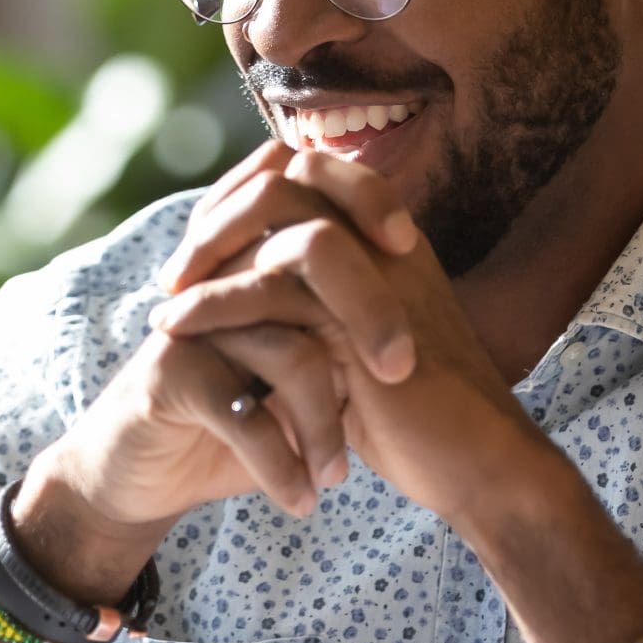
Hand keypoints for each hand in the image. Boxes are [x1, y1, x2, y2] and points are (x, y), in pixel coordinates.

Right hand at [13, 146, 415, 599]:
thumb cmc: (234, 420)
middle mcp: (223, 278)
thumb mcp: (294, 375)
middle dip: (370, 315)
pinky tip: (301, 500)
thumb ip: (339, 333)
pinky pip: (244, 413)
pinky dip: (281, 465)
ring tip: (339, 476)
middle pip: (309, 257)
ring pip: (289, 351)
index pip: (313, 191)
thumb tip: (429, 316)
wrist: (143, 475)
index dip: (366, 198)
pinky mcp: (169, 375)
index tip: (412, 248)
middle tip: (400, 374)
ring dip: (325, 422)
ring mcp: (194, 322)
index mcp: (254, 260)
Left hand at [148, 145, 549, 527]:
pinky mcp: (363, 319)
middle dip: (220, 215)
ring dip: (208, 252)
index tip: (202, 247)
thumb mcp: (358, 350)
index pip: (310, 174)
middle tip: (175, 270)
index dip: (247, 197)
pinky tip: (175, 327)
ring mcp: (379, 272)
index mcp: (390, 241)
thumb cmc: (418, 419)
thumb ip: (319, 310)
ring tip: (166, 299)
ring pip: (277, 219)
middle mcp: (386, 242)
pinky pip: (272, 285)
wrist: (477, 468)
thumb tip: (253, 291)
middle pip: (289, 176)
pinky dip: (213, 302)